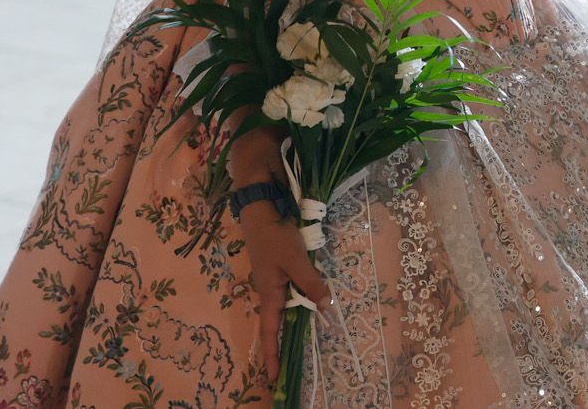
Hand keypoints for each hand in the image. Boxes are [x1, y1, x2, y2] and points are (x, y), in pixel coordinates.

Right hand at [236, 194, 330, 372]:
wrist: (261, 212)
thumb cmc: (275, 237)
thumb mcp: (296, 261)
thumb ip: (310, 283)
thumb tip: (326, 306)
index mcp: (269, 295)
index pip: (270, 332)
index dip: (272, 354)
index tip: (272, 377)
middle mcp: (269, 293)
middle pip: (276, 325)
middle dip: (279, 346)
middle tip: (284, 369)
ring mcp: (273, 282)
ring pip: (284, 309)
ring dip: (291, 326)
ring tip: (296, 345)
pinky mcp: (279, 271)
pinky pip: (289, 295)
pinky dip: (298, 304)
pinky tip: (308, 307)